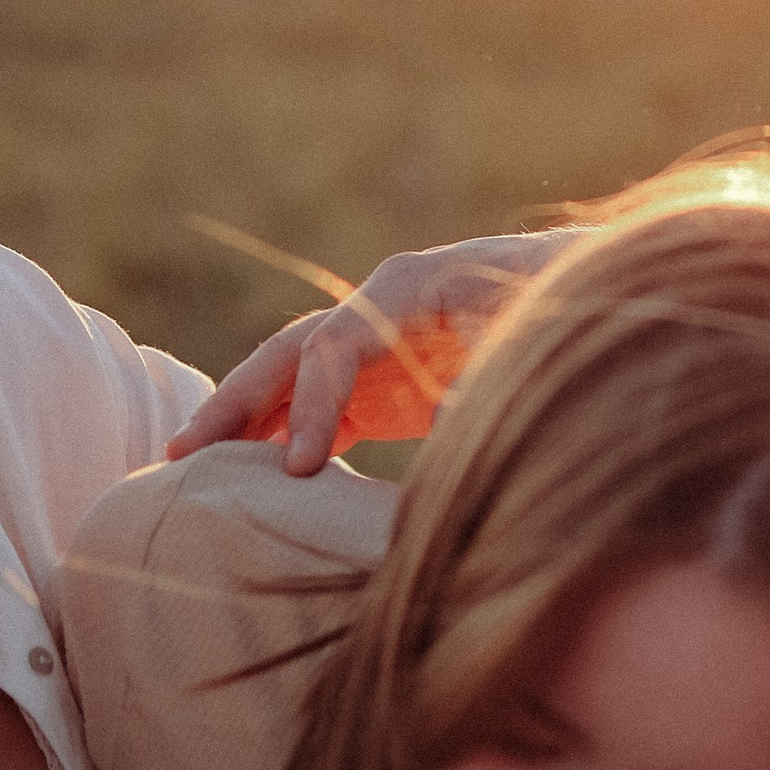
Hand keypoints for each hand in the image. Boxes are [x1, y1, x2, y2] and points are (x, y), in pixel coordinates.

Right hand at [167, 232, 559, 470]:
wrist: (587, 298)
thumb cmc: (562, 312)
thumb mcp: (534, 341)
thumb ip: (488, 376)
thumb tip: (458, 421)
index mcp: (406, 286)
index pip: (333, 345)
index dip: (311, 406)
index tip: (297, 469)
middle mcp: (375, 309)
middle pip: (287, 354)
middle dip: (235, 402)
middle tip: (183, 453)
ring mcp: (373, 349)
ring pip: (289, 383)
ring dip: (242, 423)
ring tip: (186, 469)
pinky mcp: (382, 388)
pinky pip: (317, 413)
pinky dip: (283, 442)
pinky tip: (246, 483)